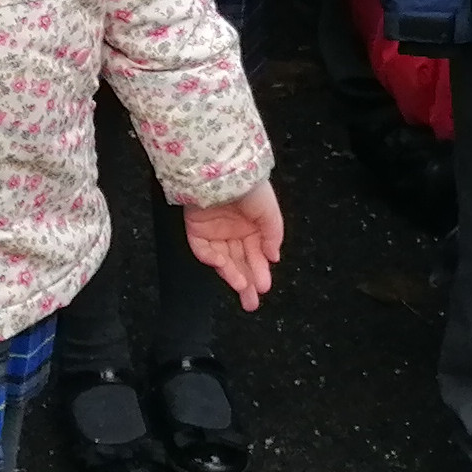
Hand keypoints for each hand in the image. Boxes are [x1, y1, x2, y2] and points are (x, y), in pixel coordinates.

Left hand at [182, 184, 285, 309]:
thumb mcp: (269, 211)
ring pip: (224, 260)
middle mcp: (233, 230)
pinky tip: (224, 266)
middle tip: (252, 301)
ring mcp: (215, 231)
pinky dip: (213, 260)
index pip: (256, 254)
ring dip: (233, 276)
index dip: (260, 271)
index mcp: (252, 225)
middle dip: (248, 282)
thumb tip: (274, 257)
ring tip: (243, 290)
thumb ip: (273, 235)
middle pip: (240, 261)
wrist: (222, 170)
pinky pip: (204, 250)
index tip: (264, 286)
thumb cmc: (249, 185)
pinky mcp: (197, 229)